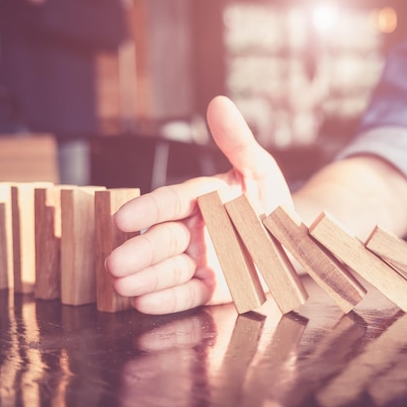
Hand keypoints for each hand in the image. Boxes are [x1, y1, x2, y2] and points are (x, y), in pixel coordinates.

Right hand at [105, 96, 292, 313]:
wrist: (292, 237)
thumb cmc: (270, 198)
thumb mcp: (259, 167)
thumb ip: (238, 142)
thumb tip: (219, 103)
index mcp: (200, 200)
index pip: (170, 202)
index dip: (148, 211)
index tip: (123, 218)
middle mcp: (193, 231)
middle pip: (162, 241)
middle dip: (139, 252)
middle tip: (114, 262)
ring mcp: (201, 261)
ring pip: (168, 271)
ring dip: (145, 279)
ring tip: (123, 285)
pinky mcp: (211, 288)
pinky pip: (188, 294)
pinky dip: (167, 300)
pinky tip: (144, 303)